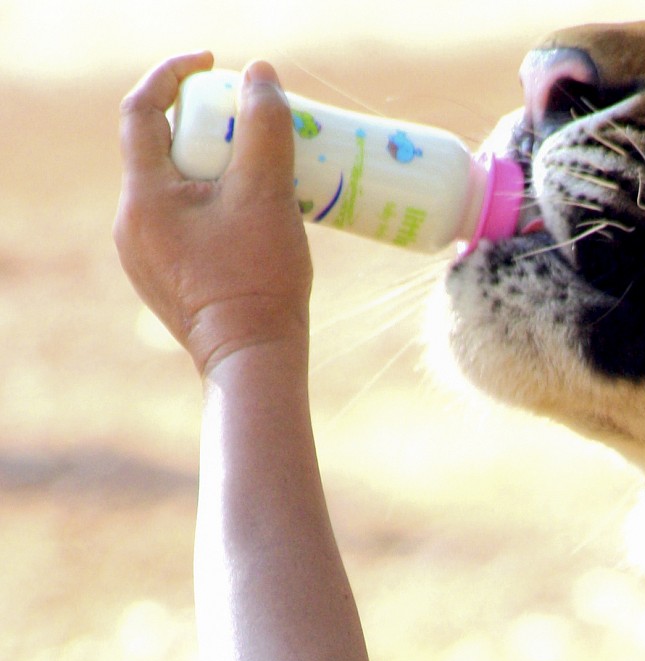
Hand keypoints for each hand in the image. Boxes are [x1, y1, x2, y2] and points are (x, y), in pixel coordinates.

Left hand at [115, 53, 310, 378]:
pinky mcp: (164, 279)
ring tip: (258, 171)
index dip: (174, 75)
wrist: (252, 365)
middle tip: (248, 123)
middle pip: (160, 149)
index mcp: (144, 198)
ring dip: (211, 168)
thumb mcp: (268, 196)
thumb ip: (264, 128)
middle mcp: (131, 224)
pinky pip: (181, 222)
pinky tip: (249, 214)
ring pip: (172, 188)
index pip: (142, 110)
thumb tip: (260, 75)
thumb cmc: (259, 284)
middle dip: (203, 125)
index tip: (213, 66)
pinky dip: (210, 204)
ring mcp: (143, 256)